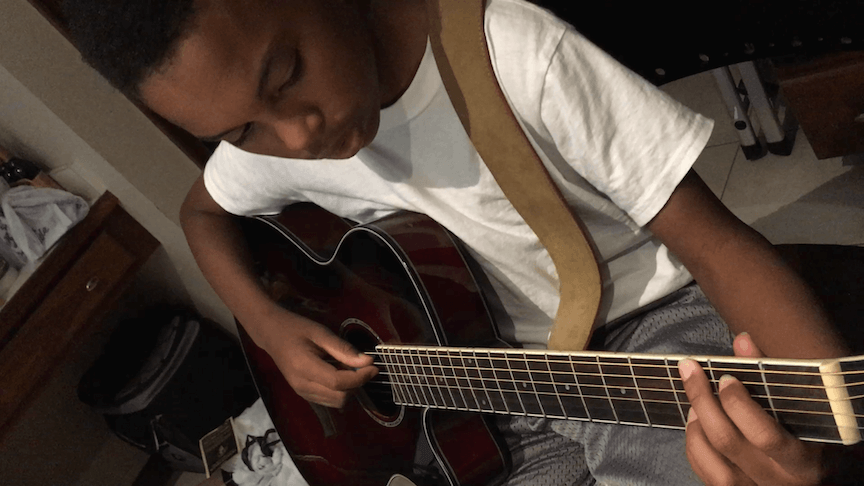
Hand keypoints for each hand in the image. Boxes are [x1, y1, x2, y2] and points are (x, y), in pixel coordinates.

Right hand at [261, 307, 377, 407]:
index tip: (374, 366)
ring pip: (336, 402)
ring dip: (349, 389)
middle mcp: (303, 386)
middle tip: (361, 365)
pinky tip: (338, 373)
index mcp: (305, 368)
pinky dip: (340, 391)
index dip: (360, 377)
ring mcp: (302, 393)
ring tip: (348, 368)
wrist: (271, 334)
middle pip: (340, 398)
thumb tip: (367, 362)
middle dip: (356, 384)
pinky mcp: (304, 395)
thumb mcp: (321, 333)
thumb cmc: (296, 328)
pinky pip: (329, 400)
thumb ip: (343, 349)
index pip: (339, 383)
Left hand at [679, 333, 824, 484]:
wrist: (828, 482)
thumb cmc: (822, 443)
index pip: (764, 435)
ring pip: (713, 464)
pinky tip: (696, 425)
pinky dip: (694, 447)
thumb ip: (774, 377)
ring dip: (696, 426)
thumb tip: (742, 341)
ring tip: (695, 401)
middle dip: (702, 400)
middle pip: (727, 441)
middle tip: (690, 371)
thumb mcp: (811, 413)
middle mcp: (778, 481)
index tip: (725, 377)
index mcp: (805, 463)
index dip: (738, 404)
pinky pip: (706, 475)